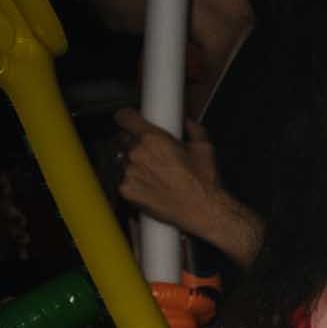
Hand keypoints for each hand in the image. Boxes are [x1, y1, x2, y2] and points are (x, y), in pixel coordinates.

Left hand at [113, 109, 228, 237]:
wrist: (202, 210)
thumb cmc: (204, 181)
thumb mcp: (204, 148)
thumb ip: (193, 130)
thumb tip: (187, 123)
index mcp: (153, 139)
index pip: (124, 117)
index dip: (128, 119)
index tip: (131, 122)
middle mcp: (137, 154)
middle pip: (122, 139)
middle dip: (133, 143)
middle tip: (150, 153)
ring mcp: (128, 173)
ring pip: (122, 160)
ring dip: (132, 163)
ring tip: (153, 173)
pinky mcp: (126, 190)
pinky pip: (122, 180)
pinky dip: (132, 181)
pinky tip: (150, 186)